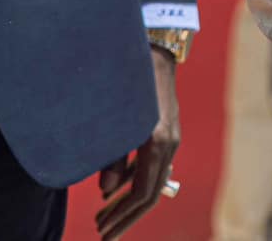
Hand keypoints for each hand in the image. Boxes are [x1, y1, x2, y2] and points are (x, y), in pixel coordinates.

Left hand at [95, 46, 181, 238]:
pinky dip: (132, 181)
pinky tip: (113, 186)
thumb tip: (106, 190)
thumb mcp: (117, 120)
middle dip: (126, 216)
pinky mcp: (164, 130)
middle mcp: (168, 143)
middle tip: (102, 233)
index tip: (104, 232)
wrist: (155, 48)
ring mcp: (169, 137)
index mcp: (158, 143)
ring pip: (151, 180)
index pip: (144, 193)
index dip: (124, 216)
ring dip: (127, 200)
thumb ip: (112, 156)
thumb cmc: (131, 81)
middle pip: (150, 193)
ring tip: (103, 215)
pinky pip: (151, 165)